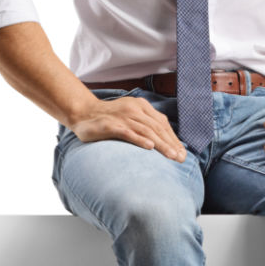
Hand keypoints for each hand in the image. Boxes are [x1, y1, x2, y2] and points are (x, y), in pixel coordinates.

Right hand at [70, 95, 185, 160]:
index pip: (162, 124)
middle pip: (157, 127)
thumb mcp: (130, 117)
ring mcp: (122, 116)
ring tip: (171, 156)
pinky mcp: (110, 125)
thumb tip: (164, 142)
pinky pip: (127, 132)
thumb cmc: (109, 119)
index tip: (182, 153)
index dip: (173, 139)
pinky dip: (139, 139)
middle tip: (181, 158)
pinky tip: (149, 147)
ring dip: (161, 144)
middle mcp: (134, 109)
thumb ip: (145, 124)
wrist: (82, 113)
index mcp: (141, 106)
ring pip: (146, 130)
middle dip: (171, 144)